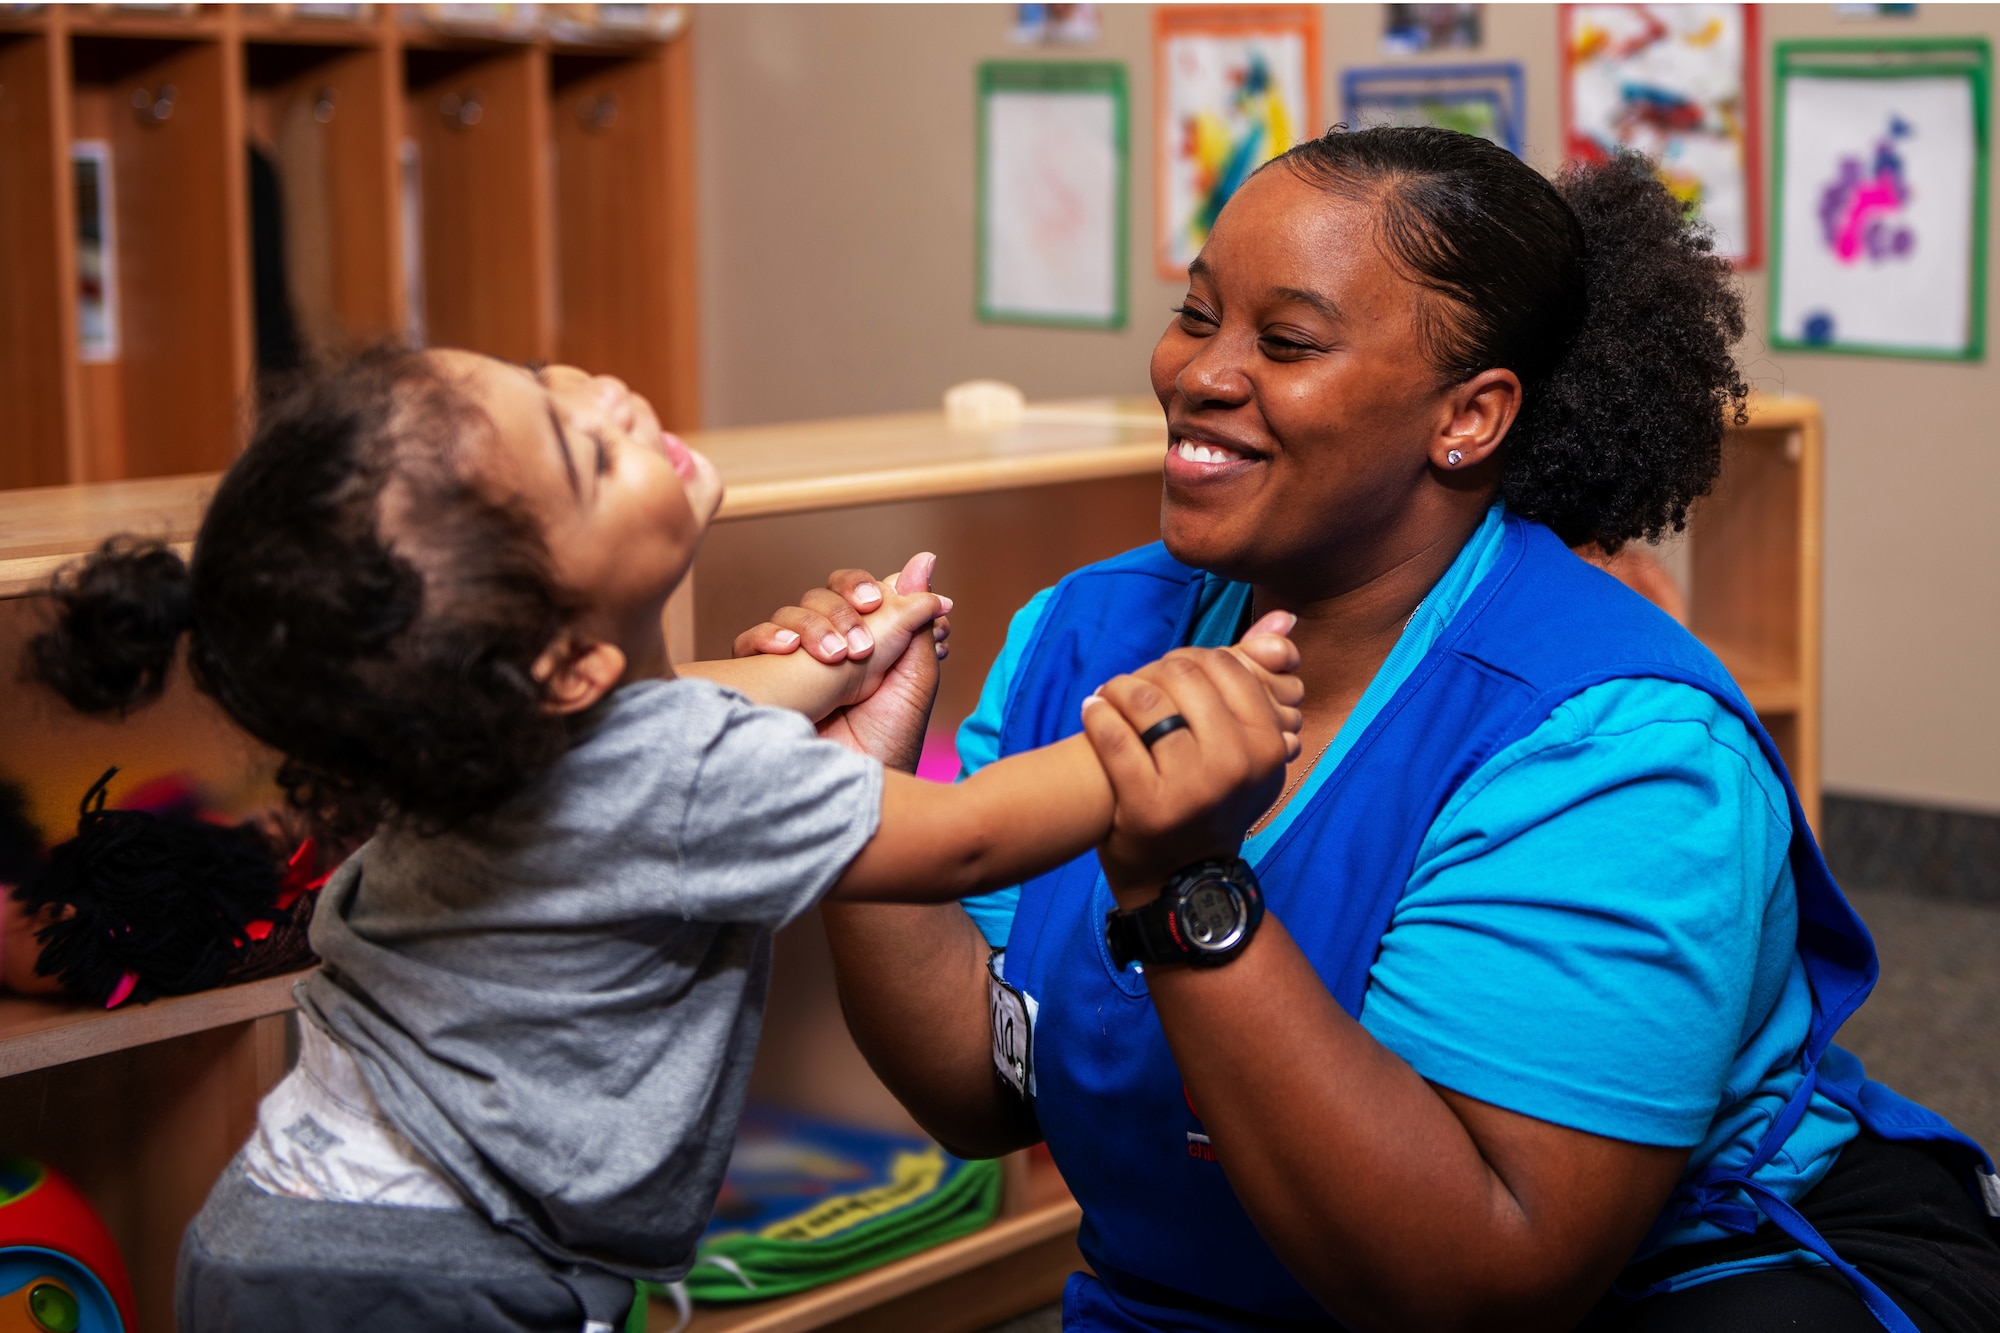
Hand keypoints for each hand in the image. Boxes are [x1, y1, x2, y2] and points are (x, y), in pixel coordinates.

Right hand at [737, 554, 951, 770]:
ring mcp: (793, 664)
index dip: (861, 587)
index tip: (874, 601)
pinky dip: (767, 638)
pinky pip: (749, 642)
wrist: (856, 781)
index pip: (854, 591)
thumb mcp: (915, 674)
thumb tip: (924, 559)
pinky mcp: (763, 680)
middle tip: (858, 640)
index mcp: (865, 640)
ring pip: (787, 615)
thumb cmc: (889, 739)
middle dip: (839, 610)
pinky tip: (788, 652)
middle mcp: (827, 647)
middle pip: (818, 597)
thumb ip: (917, 616)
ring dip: (812, 628)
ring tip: (836, 659)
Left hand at [1080, 615, 1301, 907]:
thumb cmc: (1214, 800)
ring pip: (1145, 699)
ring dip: (1119, 688)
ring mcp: (1191, 786)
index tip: (1171, 675)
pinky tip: (1092, 712)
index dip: (1189, 661)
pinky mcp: (1146, 804)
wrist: (1183, 877)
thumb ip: (1261, 679)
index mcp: (1266, 744)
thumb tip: (1283, 619)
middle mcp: (1234, 764)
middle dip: (1152, 671)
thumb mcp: (1250, 748)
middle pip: (1182, 674)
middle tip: (1136, 685)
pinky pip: (1113, 735)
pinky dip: (1096, 715)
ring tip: (1111, 695)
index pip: (1222, 665)